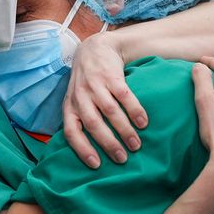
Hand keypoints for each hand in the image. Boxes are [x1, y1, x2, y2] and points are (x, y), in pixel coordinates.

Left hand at [64, 32, 147, 167]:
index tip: (96, 165)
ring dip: (124, 130)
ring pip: (110, 112)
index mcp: (70, 107)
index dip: (82, 149)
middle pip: (93, 124)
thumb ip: (79, 119)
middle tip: (123, 159)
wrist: (94, 49)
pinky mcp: (110, 76)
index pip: (71, 132)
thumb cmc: (85, 83)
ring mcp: (95, 85)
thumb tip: (90, 151)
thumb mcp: (75, 100)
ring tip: (136, 145)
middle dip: (109, 144)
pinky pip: (124, 96)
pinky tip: (144, 122)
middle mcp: (80, 97)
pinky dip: (135, 110)